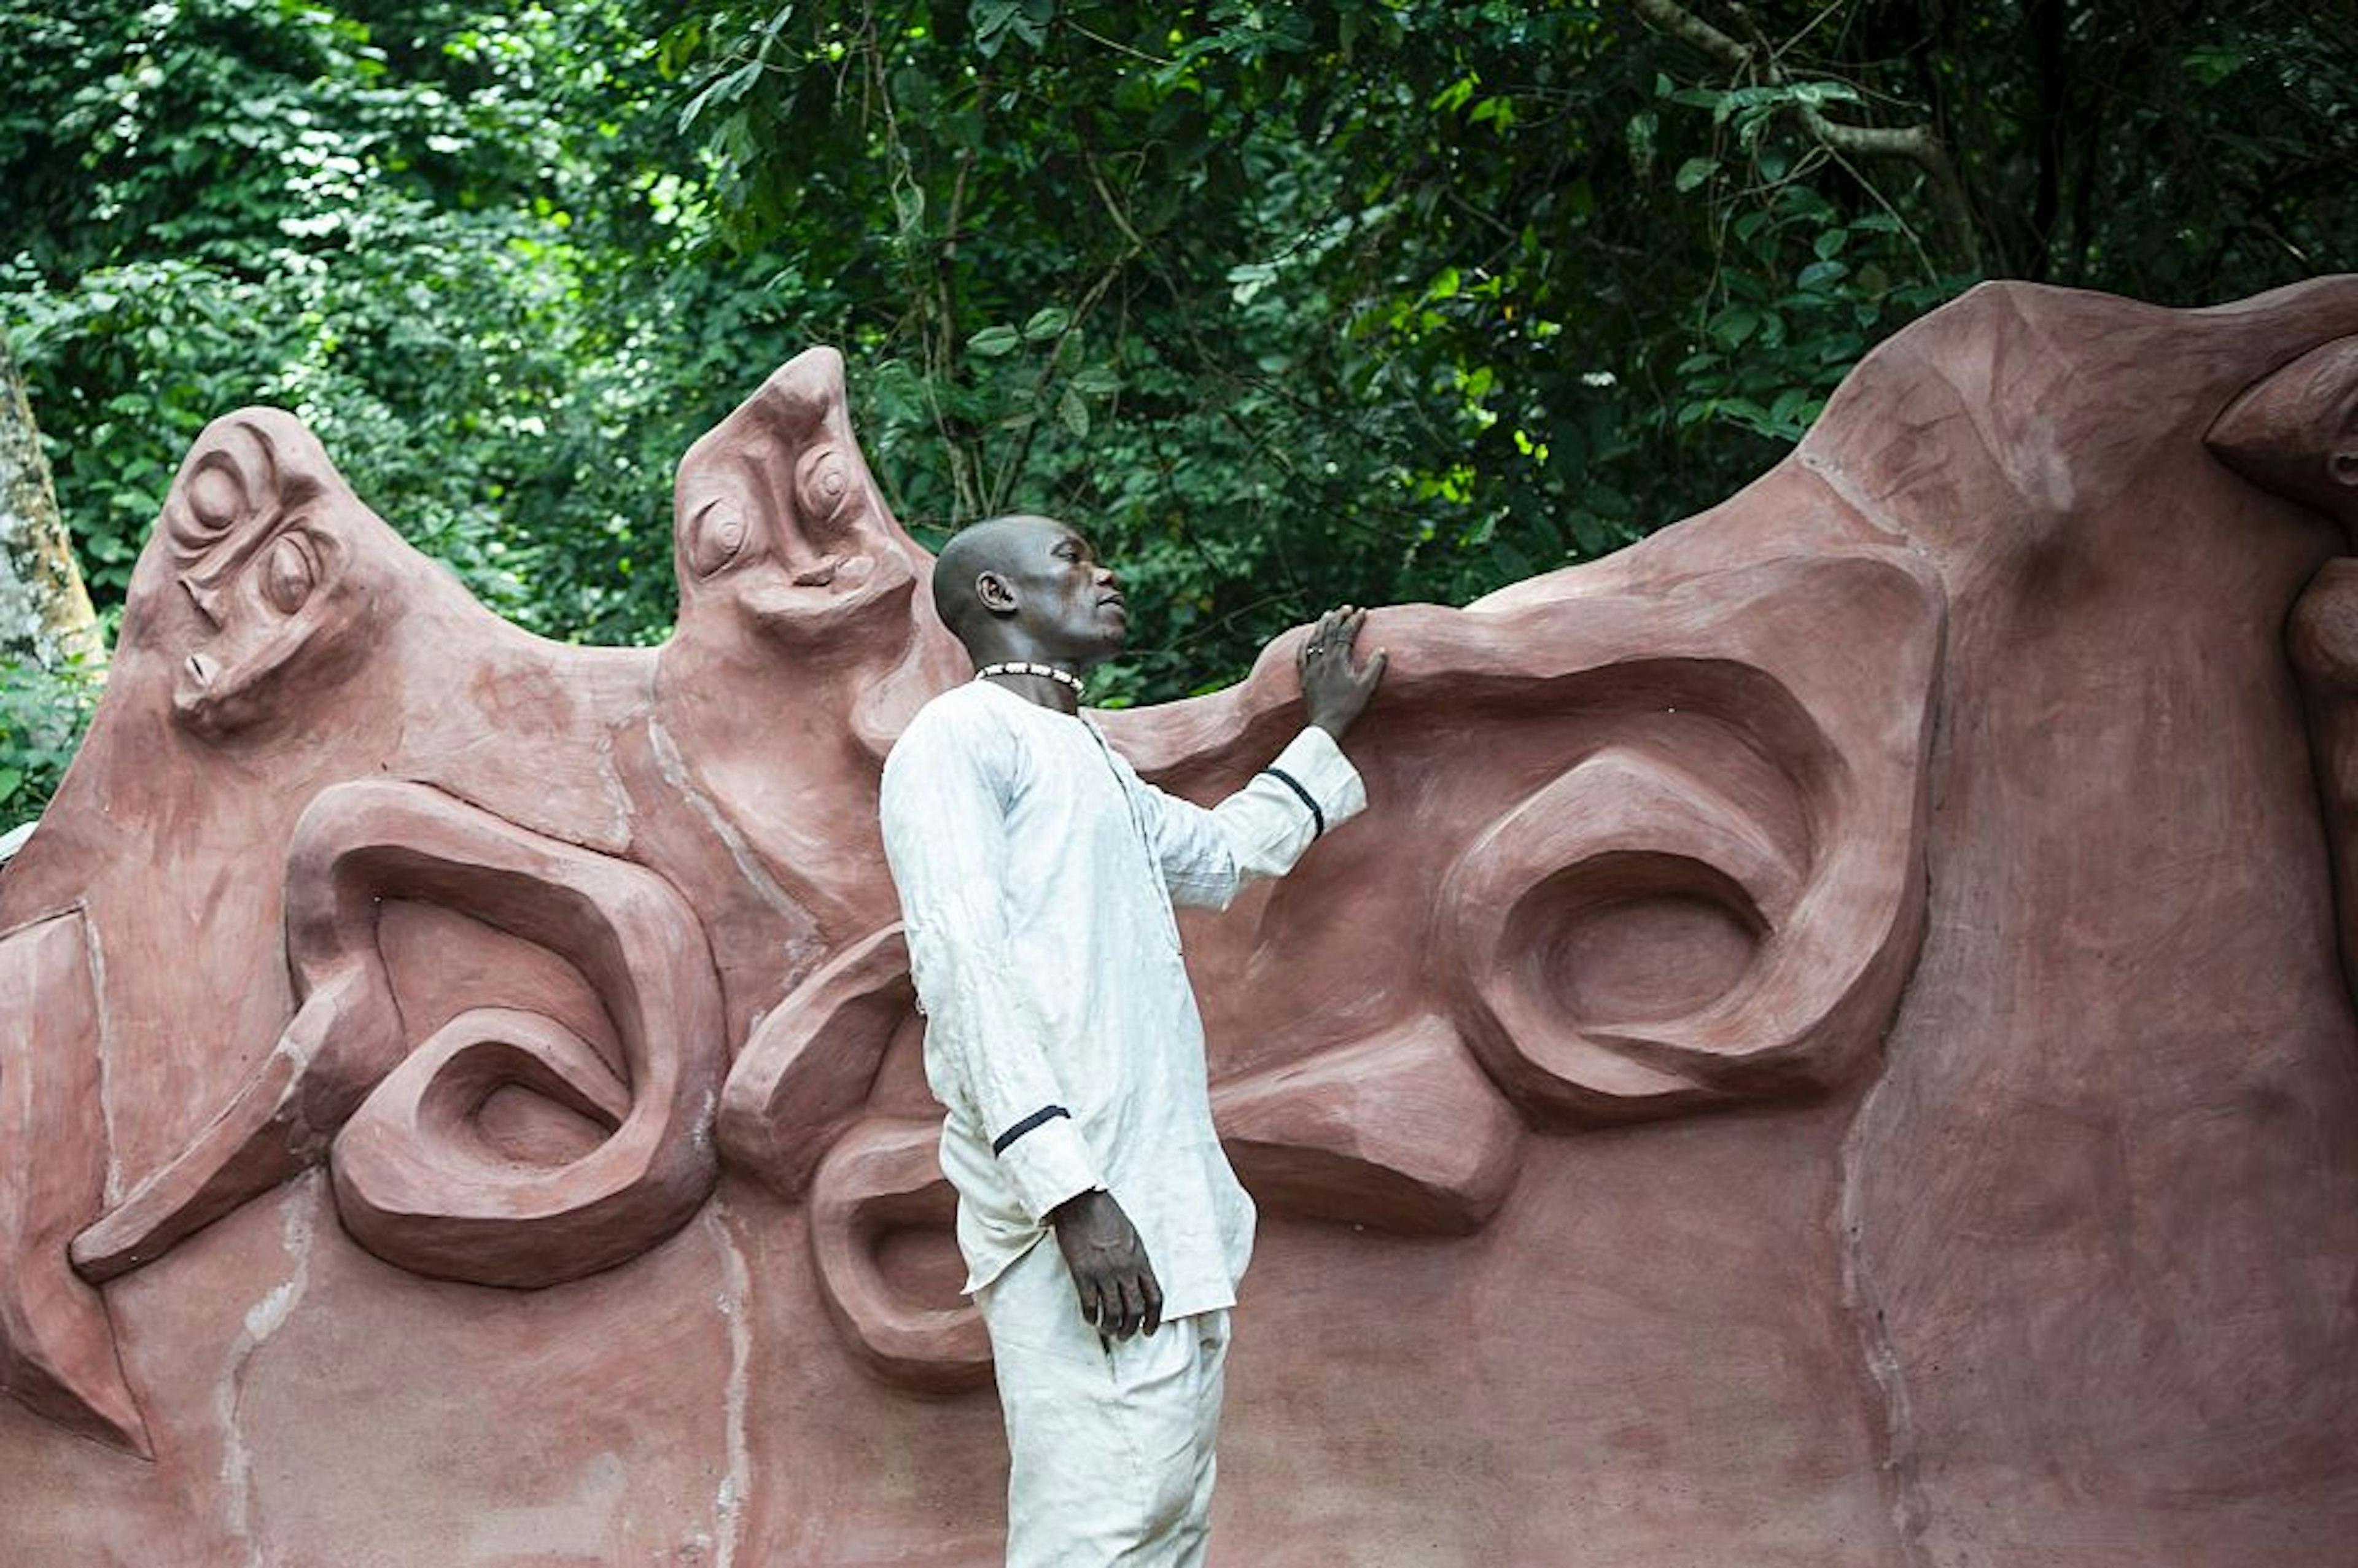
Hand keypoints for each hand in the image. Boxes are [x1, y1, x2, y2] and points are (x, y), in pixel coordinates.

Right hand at [1050, 1188, 1162, 1339]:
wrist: (1081, 1201)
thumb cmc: (1107, 1214)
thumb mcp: (1132, 1236)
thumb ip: (1136, 1260)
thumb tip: (1138, 1280)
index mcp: (1141, 1260)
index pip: (1155, 1298)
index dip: (1153, 1319)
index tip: (1149, 1330)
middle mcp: (1125, 1269)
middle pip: (1135, 1310)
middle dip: (1131, 1328)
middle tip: (1124, 1335)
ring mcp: (1104, 1272)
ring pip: (1113, 1312)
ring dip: (1111, 1327)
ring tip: (1107, 1331)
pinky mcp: (1082, 1273)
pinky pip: (1089, 1304)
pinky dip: (1090, 1316)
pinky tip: (1090, 1319)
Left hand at [1299, 605, 1387, 739]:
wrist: (1326, 725)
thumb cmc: (1348, 708)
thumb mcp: (1366, 687)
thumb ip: (1375, 667)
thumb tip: (1382, 650)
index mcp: (1338, 660)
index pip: (1346, 633)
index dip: (1354, 620)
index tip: (1362, 611)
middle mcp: (1322, 660)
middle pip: (1329, 631)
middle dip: (1338, 617)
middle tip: (1346, 608)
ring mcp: (1311, 668)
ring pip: (1315, 640)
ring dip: (1322, 625)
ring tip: (1328, 615)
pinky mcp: (1304, 678)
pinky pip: (1302, 655)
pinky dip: (1305, 643)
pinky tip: (1306, 637)